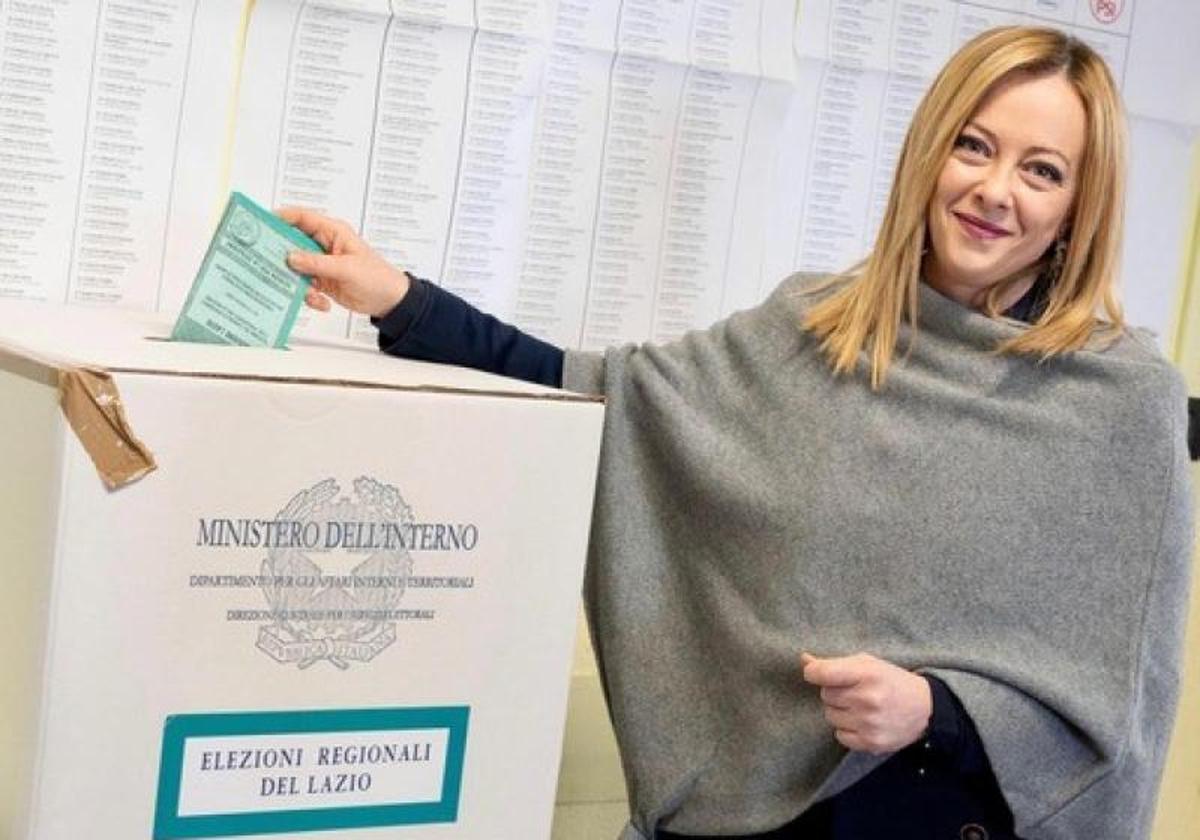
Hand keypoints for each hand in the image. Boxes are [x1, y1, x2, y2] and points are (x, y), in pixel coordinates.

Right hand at [276, 207, 409, 317]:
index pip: (302, 217)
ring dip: (297, 282)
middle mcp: (324, 245)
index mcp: (333, 232)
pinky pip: (304, 286)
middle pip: (292, 243)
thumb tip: (291, 257)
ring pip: (296, 268)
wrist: (390, 301)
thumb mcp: (346, 269)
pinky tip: (322, 303)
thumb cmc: (377, 278)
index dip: (281, 217)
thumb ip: (317, 262)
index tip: (261, 224)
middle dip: (282, 255)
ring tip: (307, 292)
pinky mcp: (322, 281)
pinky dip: (309, 296)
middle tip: (269, 265)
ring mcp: (321, 264)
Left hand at [801, 652, 931, 754]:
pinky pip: (839, 736)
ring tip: (860, 707)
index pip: (821, 673)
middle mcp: (867, 699)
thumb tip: (804, 660)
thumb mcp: (867, 663)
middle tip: (853, 691)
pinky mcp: (872, 743)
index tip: (816, 673)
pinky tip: (862, 722)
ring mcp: (869, 723)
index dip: (813, 673)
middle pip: (825, 695)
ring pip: (830, 716)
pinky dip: (847, 729)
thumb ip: (834, 662)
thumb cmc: (890, 681)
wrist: (925, 708)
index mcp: (866, 673)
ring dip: (840, 711)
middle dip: (834, 692)